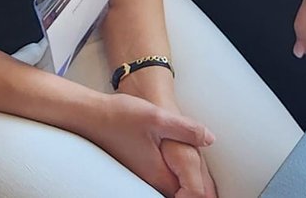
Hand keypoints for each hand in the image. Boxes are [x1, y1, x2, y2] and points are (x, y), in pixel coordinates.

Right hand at [82, 93, 214, 195]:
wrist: (90, 114)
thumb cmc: (120, 116)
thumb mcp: (157, 118)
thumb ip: (186, 129)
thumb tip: (210, 139)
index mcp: (159, 172)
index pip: (190, 195)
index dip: (203, 194)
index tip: (215, 192)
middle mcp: (150, 179)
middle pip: (180, 195)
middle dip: (195, 192)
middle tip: (213, 191)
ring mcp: (142, 174)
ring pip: (170, 189)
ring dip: (185, 188)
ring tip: (203, 185)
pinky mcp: (138, 166)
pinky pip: (161, 181)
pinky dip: (173, 181)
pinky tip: (179, 170)